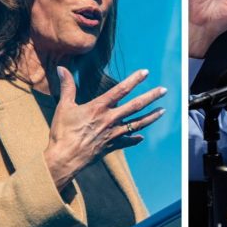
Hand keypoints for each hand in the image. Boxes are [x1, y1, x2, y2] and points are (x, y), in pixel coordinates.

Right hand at [43, 67, 166, 189]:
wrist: (65, 158)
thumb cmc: (63, 132)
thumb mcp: (64, 107)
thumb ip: (67, 87)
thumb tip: (62, 68)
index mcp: (99, 107)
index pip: (121, 90)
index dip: (134, 80)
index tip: (146, 72)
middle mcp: (110, 119)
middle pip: (136, 106)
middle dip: (151, 97)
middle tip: (164, 90)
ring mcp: (114, 133)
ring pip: (138, 123)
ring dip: (151, 117)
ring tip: (163, 111)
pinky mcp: (112, 145)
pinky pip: (127, 141)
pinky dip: (135, 139)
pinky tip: (142, 137)